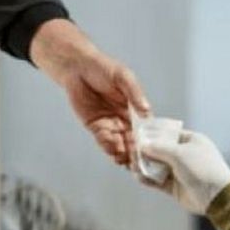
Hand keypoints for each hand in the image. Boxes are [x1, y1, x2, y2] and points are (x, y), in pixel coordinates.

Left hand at [29, 19, 149, 166]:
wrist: (77, 67)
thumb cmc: (102, 67)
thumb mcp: (124, 77)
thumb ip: (135, 94)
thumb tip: (147, 111)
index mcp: (135, 108)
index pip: (145, 127)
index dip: (148, 139)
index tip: (152, 150)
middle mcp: (124, 119)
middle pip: (133, 140)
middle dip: (136, 152)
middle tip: (139, 162)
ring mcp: (110, 124)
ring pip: (120, 143)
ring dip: (123, 153)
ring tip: (127, 161)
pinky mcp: (96, 127)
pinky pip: (104, 140)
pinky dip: (109, 147)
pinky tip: (114, 152)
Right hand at [138, 130, 229, 213]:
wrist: (215, 196)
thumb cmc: (201, 168)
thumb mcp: (179, 153)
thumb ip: (159, 148)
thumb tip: (142, 145)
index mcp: (191, 141)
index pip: (168, 133)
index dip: (153, 134)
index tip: (138, 134)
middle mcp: (185, 155)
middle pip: (160, 150)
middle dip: (146, 151)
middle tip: (132, 151)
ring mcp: (180, 171)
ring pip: (157, 166)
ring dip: (145, 165)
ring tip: (133, 165)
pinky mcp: (175, 187)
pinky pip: (158, 181)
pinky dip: (148, 178)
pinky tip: (138, 176)